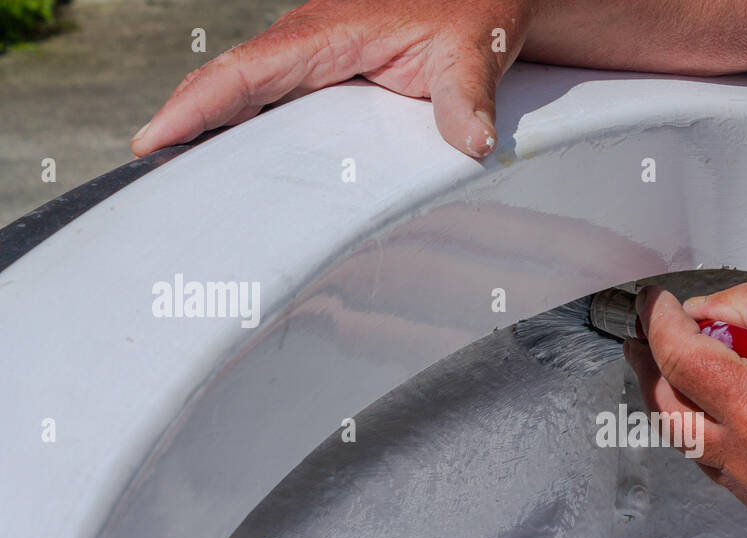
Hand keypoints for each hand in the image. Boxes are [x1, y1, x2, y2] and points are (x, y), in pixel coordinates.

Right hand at [130, 0, 746, 158]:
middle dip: (184, 131)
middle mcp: (305, 45)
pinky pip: (271, 104)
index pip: (244, 74)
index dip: (195, 108)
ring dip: (210, 136)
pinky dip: (245, 133)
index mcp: (324, 36)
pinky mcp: (326, 76)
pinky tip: (236, 171)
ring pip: (245, 98)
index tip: (154, 141)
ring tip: (176, 189)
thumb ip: (466, 97)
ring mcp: (312, 61)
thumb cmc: (477, 13)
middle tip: (147, 186)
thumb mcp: (472, 51)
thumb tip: (469, 140)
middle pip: (228, 90)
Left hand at [624, 283, 746, 514]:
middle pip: (666, 407)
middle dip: (651, 365)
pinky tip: (716, 401)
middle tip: (648, 334)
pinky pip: (711, 460)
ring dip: (673, 398)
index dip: (658, 324)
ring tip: (679, 363)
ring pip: (683, 439)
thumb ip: (744, 308)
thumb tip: (698, 314)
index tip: (654, 303)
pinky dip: (703, 427)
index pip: (679, 360)